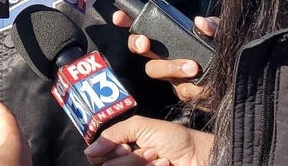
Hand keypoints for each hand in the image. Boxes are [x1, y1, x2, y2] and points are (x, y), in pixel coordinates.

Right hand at [83, 115, 211, 165]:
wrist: (198, 155)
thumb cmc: (174, 139)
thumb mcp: (141, 126)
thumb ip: (113, 134)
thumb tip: (89, 152)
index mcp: (120, 150)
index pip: (96, 157)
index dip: (108, 151)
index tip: (126, 145)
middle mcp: (125, 164)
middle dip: (130, 158)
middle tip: (150, 150)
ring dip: (141, 163)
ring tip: (159, 158)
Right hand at [111, 12, 217, 102]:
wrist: (238, 82)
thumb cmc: (223, 53)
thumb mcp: (220, 34)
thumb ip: (212, 25)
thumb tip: (200, 23)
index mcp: (169, 39)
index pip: (143, 27)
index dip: (126, 21)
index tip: (118, 17)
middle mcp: (165, 56)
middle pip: (140, 48)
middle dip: (138, 44)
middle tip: (146, 43)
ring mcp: (172, 75)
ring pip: (157, 71)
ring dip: (171, 67)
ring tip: (192, 68)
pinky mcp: (185, 92)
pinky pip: (182, 91)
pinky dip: (194, 88)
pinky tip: (206, 86)